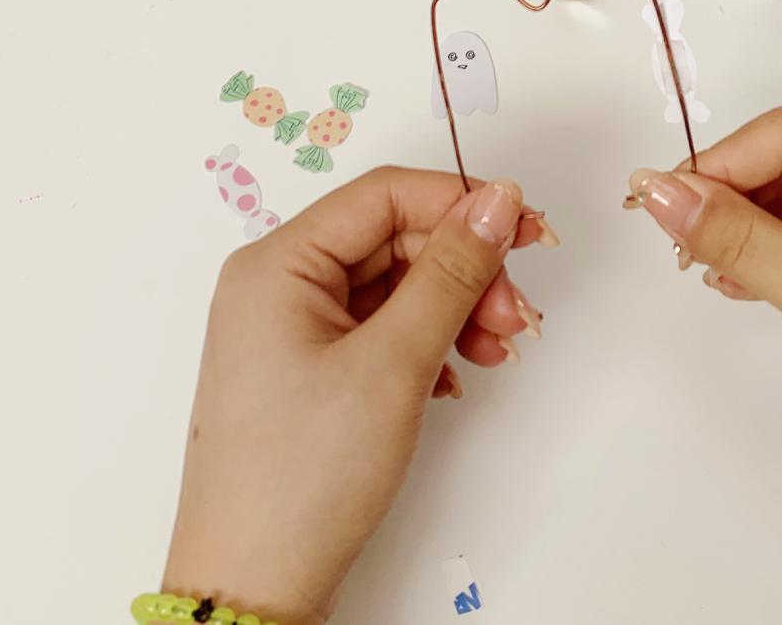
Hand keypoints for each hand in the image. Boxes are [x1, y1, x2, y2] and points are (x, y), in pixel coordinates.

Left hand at [162, 167, 553, 624]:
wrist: (254, 585)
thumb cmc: (305, 476)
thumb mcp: (393, 363)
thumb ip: (451, 272)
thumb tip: (498, 200)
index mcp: (276, 265)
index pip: (385, 196)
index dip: (461, 205)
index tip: (527, 232)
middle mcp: (277, 286)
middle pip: (394, 241)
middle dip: (465, 270)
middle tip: (516, 316)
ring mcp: (290, 332)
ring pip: (395, 287)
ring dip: (456, 309)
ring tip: (496, 352)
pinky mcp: (310, 373)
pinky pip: (382, 330)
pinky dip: (430, 343)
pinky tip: (458, 377)